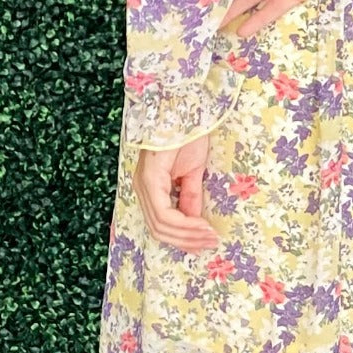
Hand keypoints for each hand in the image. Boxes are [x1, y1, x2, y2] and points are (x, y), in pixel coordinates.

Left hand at [133, 132, 221, 251]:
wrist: (186, 109)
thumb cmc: (188, 134)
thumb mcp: (192, 172)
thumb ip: (189, 196)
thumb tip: (194, 222)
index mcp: (149, 186)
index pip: (160, 223)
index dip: (182, 238)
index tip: (206, 242)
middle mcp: (142, 187)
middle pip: (158, 229)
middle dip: (186, 240)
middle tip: (210, 243)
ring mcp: (143, 183)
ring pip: (161, 224)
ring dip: (188, 235)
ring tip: (210, 236)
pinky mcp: (150, 178)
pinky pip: (164, 213)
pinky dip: (184, 223)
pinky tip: (202, 225)